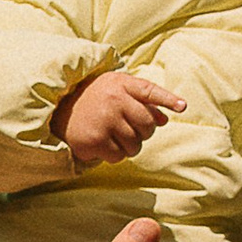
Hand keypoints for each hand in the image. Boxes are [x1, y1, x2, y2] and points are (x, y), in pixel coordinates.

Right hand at [52, 69, 187, 165]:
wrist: (59, 108)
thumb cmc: (94, 99)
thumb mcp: (117, 89)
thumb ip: (143, 100)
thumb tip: (166, 119)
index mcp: (121, 85)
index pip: (150, 91)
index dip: (168, 99)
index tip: (183, 106)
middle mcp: (114, 100)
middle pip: (147, 127)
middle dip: (142, 133)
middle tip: (125, 127)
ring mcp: (104, 121)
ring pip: (135, 145)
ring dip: (128, 146)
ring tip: (113, 135)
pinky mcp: (95, 140)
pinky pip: (119, 157)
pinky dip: (114, 155)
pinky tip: (102, 143)